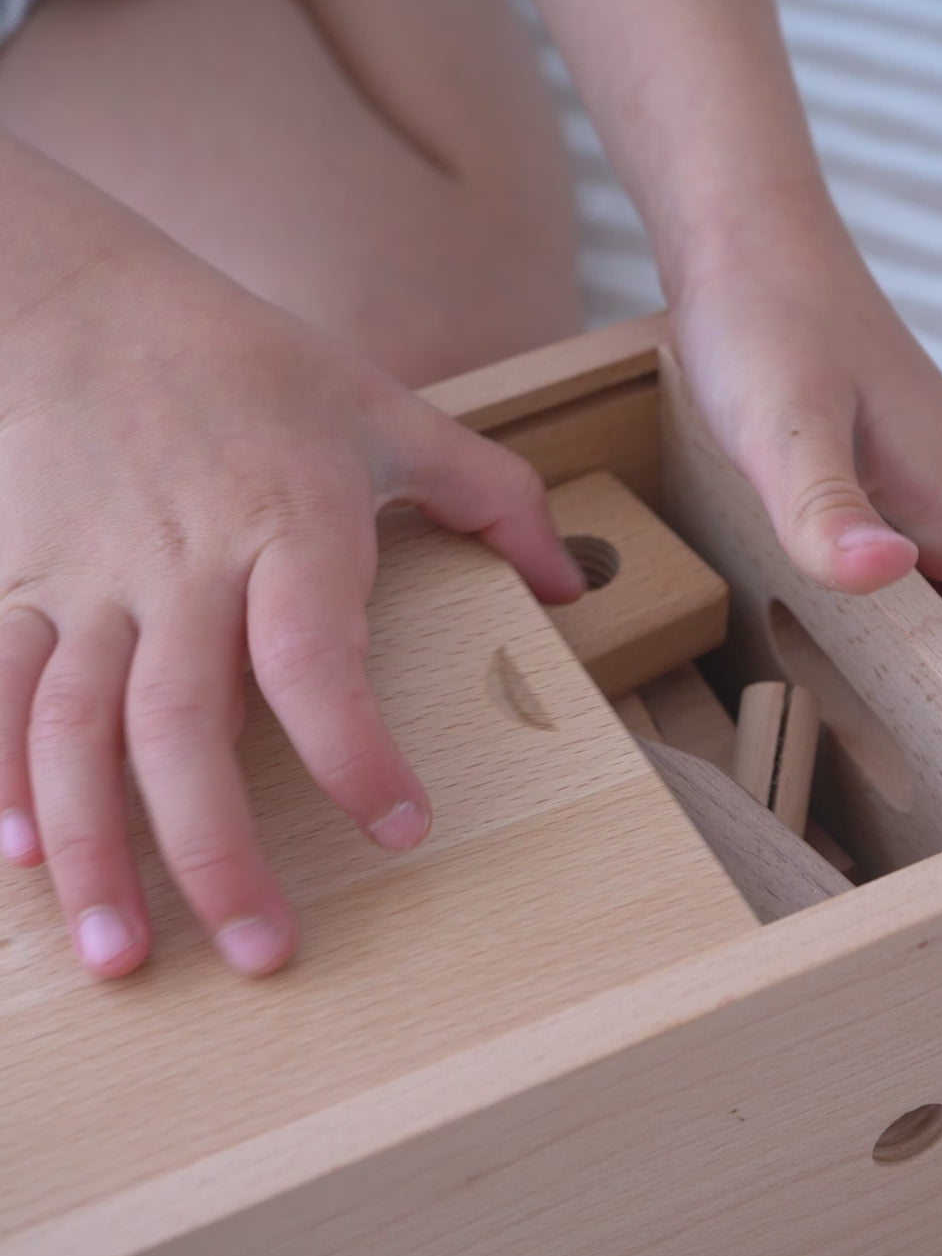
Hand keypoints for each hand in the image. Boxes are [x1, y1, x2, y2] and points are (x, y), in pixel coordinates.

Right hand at [0, 143, 582, 978]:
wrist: (82, 299)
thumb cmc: (247, 362)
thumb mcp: (388, 409)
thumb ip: (492, 495)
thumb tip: (570, 583)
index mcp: (287, 524)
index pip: (313, 655)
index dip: (353, 750)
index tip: (400, 829)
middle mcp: (182, 565)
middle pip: (182, 725)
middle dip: (216, 851)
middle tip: (261, 953)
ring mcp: (87, 580)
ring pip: (76, 729)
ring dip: (96, 848)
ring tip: (122, 956)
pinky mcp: (17, 582)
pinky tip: (15, 859)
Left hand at [672, 192, 941, 705]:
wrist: (747, 248)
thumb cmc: (768, 325)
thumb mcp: (782, 429)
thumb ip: (826, 507)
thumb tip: (882, 574)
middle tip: (875, 726)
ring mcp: (924, 484)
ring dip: (921, 646)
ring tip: (839, 686)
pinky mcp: (882, 474)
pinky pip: (915, 559)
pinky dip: (885, 605)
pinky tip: (813, 615)